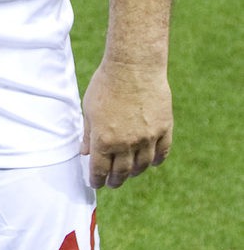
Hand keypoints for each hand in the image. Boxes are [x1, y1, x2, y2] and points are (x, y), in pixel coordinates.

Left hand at [81, 58, 172, 188]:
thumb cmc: (106, 84)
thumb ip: (88, 133)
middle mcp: (126, 144)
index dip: (97, 179)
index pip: (100, 170)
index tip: (96, 183)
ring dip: (134, 173)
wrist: (133, 67)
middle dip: (115, 180)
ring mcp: (147, 138)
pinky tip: (150, 162)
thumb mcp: (89, 108)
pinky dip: (156, 161)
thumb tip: (85, 152)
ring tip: (130, 173)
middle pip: (122, 172)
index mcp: (104, 140)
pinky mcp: (164, 129)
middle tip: (113, 183)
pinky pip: (162, 153)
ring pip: (142, 166)